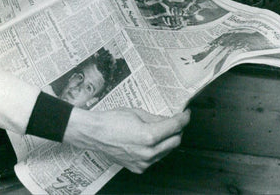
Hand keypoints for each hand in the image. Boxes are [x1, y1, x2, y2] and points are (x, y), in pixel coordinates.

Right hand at [63, 107, 189, 173]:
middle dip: (177, 130)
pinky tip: (148, 141)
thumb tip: (169, 120)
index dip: (183, 118)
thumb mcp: (137, 112)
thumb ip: (156, 118)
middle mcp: (148, 152)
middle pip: (175, 141)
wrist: (94, 133)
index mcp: (149, 135)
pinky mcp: (138, 168)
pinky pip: (154, 159)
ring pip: (166, 151)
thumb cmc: (112, 120)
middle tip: (174, 121)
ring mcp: (143, 162)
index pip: (175, 127)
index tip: (185, 114)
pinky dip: (156, 150)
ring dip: (167, 141)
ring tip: (159, 130)